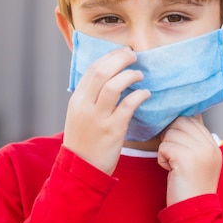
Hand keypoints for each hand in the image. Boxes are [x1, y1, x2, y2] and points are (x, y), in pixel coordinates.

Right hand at [63, 47, 150, 174]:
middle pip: (101, 72)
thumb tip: (109, 75)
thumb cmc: (84, 140)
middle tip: (134, 56)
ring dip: (129, 75)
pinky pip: (127, 106)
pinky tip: (145, 94)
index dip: (110, 56)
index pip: (92, 68)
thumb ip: (90, 96)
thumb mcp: (79, 114)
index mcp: (76, 99)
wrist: (81, 170)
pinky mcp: (112, 131)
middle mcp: (85, 106)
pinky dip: (138, 96)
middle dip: (120, 59)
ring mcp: (98, 118)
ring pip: (113, 86)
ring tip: (140, 75)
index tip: (123, 52)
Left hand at [157, 115, 222, 205]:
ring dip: (166, 148)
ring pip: (170, 133)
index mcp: (213, 145)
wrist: (194, 210)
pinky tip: (170, 170)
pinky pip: (164, 146)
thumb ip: (195, 139)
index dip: (180, 127)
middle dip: (171, 136)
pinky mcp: (185, 157)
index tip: (177, 143)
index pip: (194, 118)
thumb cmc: (191, 186)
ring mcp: (199, 150)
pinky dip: (162, 158)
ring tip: (174, 165)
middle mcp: (209, 145)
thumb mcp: (200, 160)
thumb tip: (182, 116)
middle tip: (174, 155)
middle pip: (181, 121)